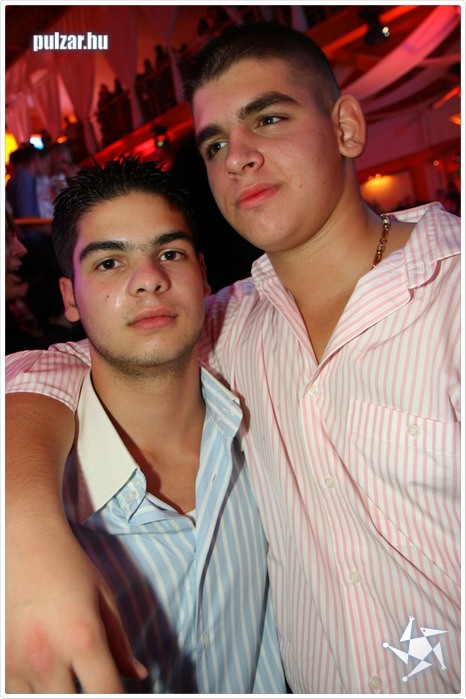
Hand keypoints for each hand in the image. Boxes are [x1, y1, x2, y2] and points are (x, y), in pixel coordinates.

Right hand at [5, 394, 146, 692]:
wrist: (20, 540)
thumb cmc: (66, 565)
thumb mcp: (102, 597)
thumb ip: (120, 641)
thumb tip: (139, 675)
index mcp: (83, 637)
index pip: (107, 694)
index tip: (120, 695)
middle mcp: (48, 656)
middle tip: (92, 682)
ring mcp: (16, 663)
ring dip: (56, 694)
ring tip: (66, 675)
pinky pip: (16, 693)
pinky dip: (32, 690)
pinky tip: (44, 675)